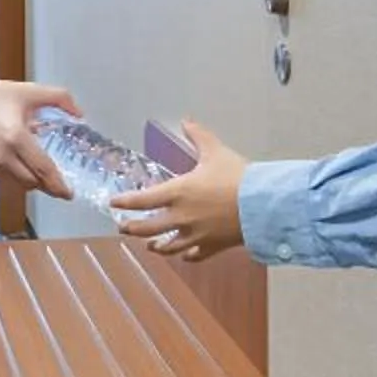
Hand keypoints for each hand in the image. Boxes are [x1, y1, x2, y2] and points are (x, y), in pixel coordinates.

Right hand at [0, 79, 76, 202]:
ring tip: (45, 176)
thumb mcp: (29, 91)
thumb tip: (79, 114)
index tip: (70, 193)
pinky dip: (19, 176)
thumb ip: (59, 98)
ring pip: (20, 184)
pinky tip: (25, 165)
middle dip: (49, 186)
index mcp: (15, 137)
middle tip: (63, 187)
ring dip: (35, 182)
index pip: (42, 169)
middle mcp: (2, 156)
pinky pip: (8, 178)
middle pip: (33, 183)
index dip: (58, 184)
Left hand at [113, 121, 249, 260]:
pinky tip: (185, 256)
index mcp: (178, 193)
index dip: (126, 202)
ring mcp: (196, 236)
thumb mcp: (215, 151)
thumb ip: (198, 136)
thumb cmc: (237, 177)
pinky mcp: (212, 246)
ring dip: (157, 246)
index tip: (114, 203)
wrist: (262, 205)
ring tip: (150, 246)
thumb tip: (187, 120)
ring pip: (169, 246)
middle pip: (149, 228)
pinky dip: (187, 257)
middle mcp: (182, 217)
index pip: (143, 200)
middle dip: (133, 228)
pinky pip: (195, 256)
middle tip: (123, 227)